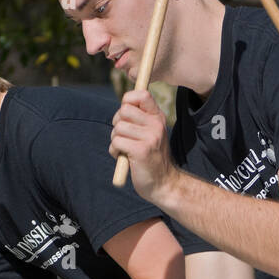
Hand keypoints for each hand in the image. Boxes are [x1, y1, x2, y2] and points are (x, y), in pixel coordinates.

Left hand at [109, 89, 178, 204]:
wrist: (163, 185)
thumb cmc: (151, 159)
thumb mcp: (150, 134)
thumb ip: (139, 120)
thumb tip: (123, 106)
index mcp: (158, 118)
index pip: (141, 94)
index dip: (127, 100)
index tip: (126, 115)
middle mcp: (156, 125)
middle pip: (124, 110)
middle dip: (117, 123)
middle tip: (125, 136)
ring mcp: (150, 137)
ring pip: (118, 128)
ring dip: (115, 140)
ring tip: (125, 150)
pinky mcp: (141, 151)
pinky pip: (116, 142)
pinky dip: (114, 151)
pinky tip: (123, 158)